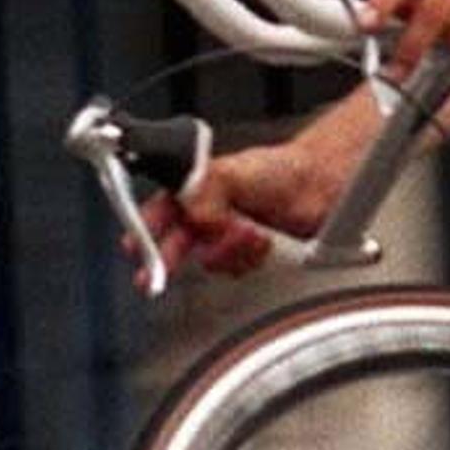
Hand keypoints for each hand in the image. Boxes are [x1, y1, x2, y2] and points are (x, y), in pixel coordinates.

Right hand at [144, 139, 339, 278]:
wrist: (317, 188)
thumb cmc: (277, 171)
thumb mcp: (234, 171)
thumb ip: (207, 189)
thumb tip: (195, 214)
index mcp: (196, 189)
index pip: (160, 209)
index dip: (143, 228)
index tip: (132, 246)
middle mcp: (207, 214)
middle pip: (175, 243)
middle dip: (163, 259)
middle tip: (152, 277)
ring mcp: (226, 237)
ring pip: (209, 259)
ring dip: (227, 250)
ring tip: (249, 231)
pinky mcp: (246, 255)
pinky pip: (235, 269)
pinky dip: (247, 258)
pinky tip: (262, 242)